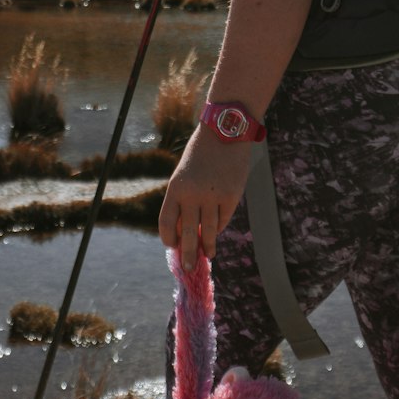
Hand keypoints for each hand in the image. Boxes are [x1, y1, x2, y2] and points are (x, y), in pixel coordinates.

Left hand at [158, 124, 250, 271]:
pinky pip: (223, 219)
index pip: (167, 222)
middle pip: (188, 234)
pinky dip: (219, 227)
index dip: (168, 238)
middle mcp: (193, 194)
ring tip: (208, 255)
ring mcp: (213, 196)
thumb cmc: (202, 152)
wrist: (226, 130)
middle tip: (190, 268)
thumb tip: (186, 231)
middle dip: (189, 254)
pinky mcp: (232, 196)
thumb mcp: (184, 173)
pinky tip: (217, 232)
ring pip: (209, 231)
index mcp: (176, 187)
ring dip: (208, 246)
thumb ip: (183, 199)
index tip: (172, 246)